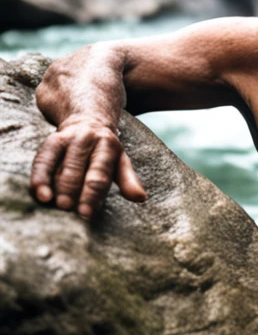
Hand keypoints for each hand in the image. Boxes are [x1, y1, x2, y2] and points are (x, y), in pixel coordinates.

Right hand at [30, 116, 146, 219]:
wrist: (88, 120)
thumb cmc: (105, 151)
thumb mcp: (120, 162)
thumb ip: (128, 180)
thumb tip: (141, 197)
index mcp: (108, 146)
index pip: (99, 173)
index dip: (92, 194)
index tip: (86, 214)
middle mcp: (87, 140)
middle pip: (77, 169)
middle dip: (72, 190)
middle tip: (67, 208)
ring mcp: (68, 138)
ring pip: (58, 164)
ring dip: (55, 185)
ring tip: (52, 203)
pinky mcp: (51, 141)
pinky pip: (42, 160)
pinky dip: (39, 177)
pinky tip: (39, 193)